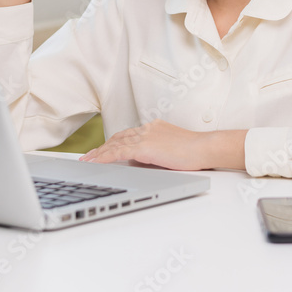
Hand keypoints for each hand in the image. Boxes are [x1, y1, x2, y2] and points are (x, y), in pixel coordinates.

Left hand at [80, 120, 245, 170]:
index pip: (128, 135)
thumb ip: (154, 151)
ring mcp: (145, 136)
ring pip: (115, 144)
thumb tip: (139, 161)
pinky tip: (97, 163)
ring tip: (87, 162)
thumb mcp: (171, 149)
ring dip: (99, 153)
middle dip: (101, 148)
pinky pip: (119, 152)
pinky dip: (105, 157)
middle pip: (118, 138)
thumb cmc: (194, 152)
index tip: (103, 149)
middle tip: (88, 157)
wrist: (204, 147)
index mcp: (154, 128)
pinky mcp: (144, 147)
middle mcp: (147, 129)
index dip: (113, 143)